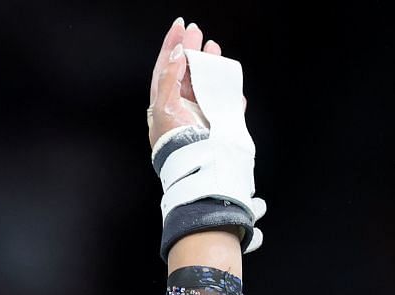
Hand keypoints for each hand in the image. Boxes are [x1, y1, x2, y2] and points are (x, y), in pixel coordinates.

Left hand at [147, 17, 243, 152]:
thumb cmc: (176, 143)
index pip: (166, 68)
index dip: (171, 46)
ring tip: (214, 48)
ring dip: (211, 65)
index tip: (179, 26)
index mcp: (163, 104)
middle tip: (197, 31)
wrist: (197, 167)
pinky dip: (229, 92)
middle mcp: (181, 107)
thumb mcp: (165, 107)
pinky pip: (226, 103)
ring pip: (205, 83)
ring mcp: (200, 114)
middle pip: (186, 72)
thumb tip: (177, 53)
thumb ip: (170, 78)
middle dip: (191, 49)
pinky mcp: (218, 123)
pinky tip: (231, 82)